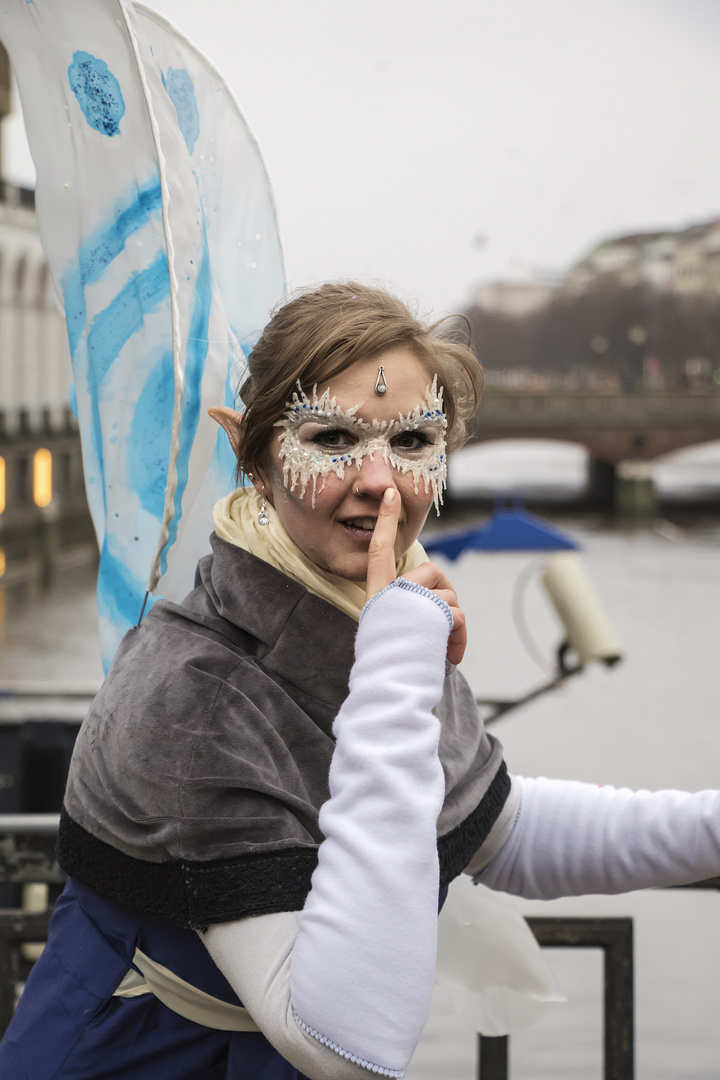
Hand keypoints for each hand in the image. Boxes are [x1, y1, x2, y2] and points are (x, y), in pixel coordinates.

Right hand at [365, 489, 466, 664]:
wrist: (389, 688)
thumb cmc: (391, 667)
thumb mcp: (392, 632)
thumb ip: (408, 611)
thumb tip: (438, 603)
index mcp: (377, 596)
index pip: (380, 551)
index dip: (387, 522)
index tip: (391, 494)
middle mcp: (390, 592)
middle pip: (431, 572)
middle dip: (445, 597)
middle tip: (444, 628)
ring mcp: (409, 600)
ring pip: (448, 595)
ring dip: (452, 623)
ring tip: (443, 648)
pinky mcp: (429, 611)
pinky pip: (456, 615)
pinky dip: (459, 637)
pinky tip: (450, 656)